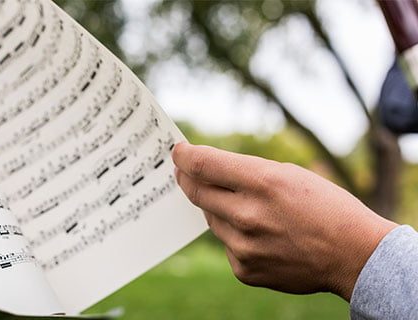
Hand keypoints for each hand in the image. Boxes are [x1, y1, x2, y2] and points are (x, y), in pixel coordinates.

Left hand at [172, 142, 397, 300]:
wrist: (353, 255)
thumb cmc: (324, 207)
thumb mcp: (289, 174)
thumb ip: (245, 172)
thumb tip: (207, 171)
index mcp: (262, 182)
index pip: (204, 164)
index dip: (185, 156)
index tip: (178, 152)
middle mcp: (247, 215)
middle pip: (196, 192)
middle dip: (187, 178)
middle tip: (183, 171)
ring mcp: (243, 246)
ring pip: (211, 218)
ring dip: (217, 208)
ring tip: (245, 207)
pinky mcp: (244, 269)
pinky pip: (226, 244)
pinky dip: (234, 235)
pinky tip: (260, 235)